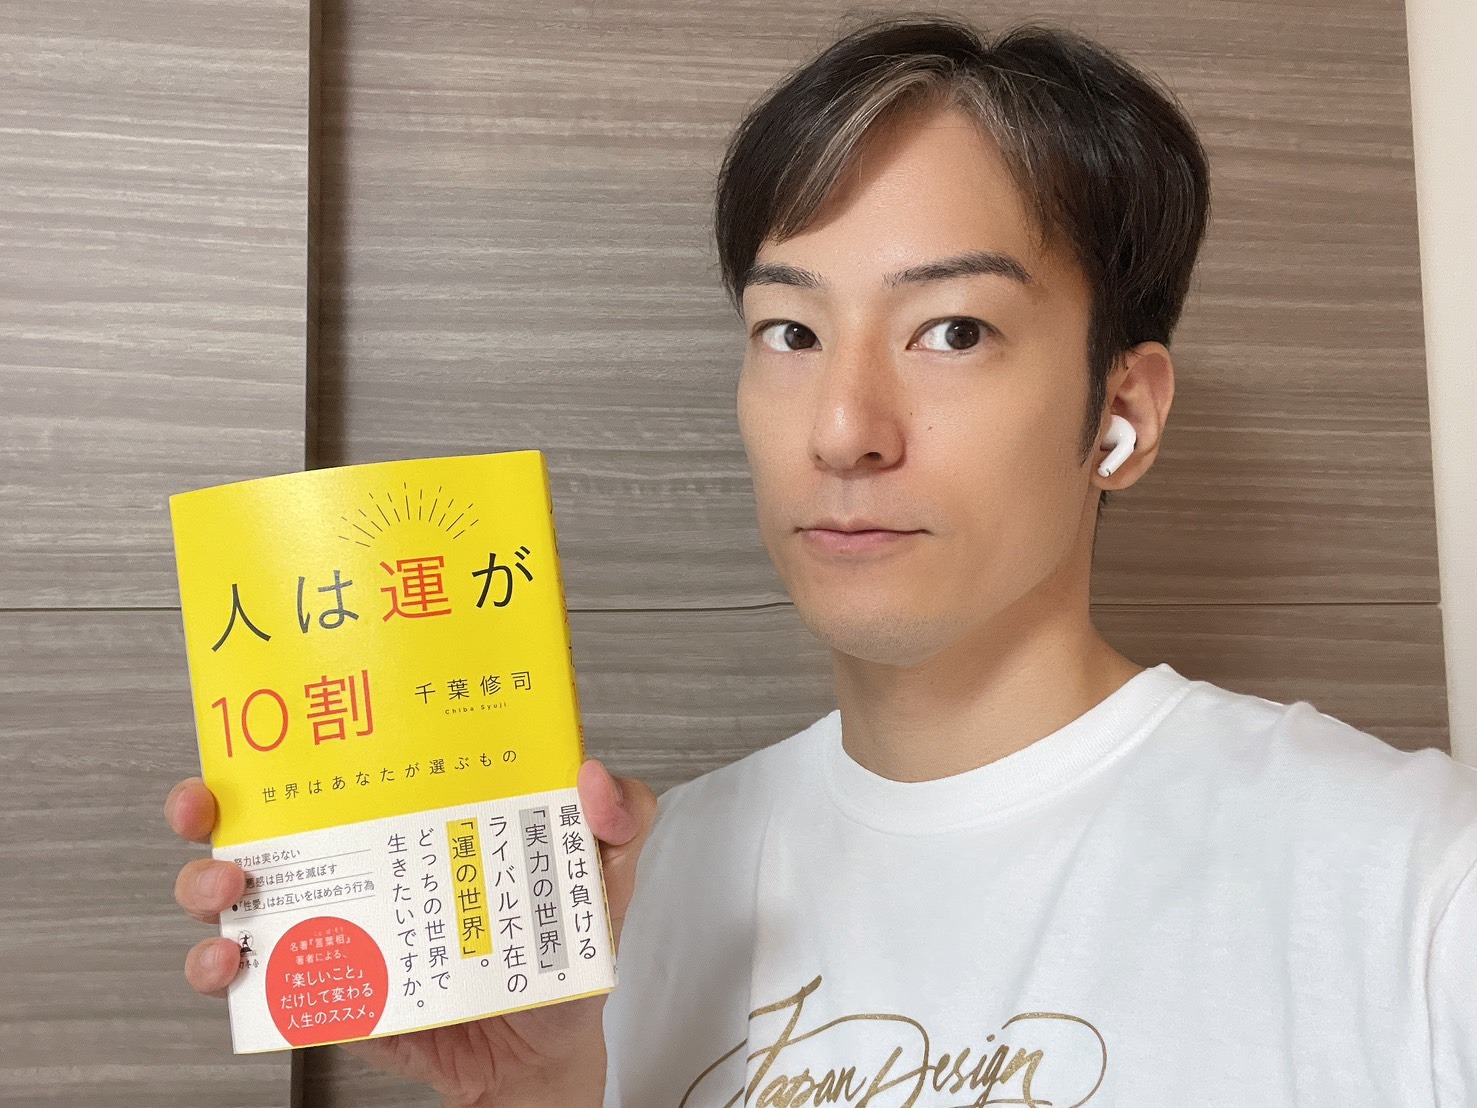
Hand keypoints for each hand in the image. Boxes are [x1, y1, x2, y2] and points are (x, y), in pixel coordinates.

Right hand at [166, 758, 658, 1107]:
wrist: (541, 1056)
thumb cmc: (562, 954)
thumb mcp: (605, 878)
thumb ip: (620, 821)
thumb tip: (593, 778)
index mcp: (422, 813)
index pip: (353, 756)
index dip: (304, 727)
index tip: (277, 711)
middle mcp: (367, 857)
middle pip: (268, 815)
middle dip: (215, 800)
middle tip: (208, 801)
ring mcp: (340, 922)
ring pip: (240, 890)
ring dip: (208, 882)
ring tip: (226, 888)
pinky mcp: (326, 988)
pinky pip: (257, 978)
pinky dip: (227, 971)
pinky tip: (237, 962)